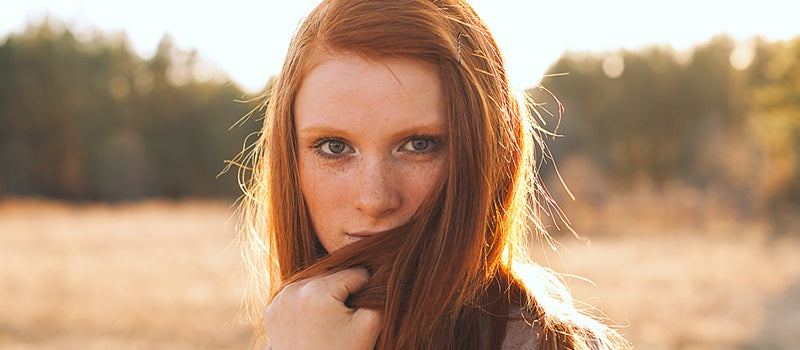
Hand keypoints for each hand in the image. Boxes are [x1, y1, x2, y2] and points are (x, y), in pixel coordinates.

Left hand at [264, 268, 381, 349]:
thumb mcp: (368, 326)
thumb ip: (378, 296)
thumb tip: (379, 277)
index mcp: (319, 290)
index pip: (355, 273)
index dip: (366, 290)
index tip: (361, 312)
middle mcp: (295, 289)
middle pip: (333, 276)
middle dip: (343, 292)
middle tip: (344, 319)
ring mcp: (280, 300)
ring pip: (315, 283)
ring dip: (325, 295)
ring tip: (329, 322)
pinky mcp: (272, 310)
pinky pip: (297, 295)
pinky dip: (307, 303)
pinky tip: (313, 323)